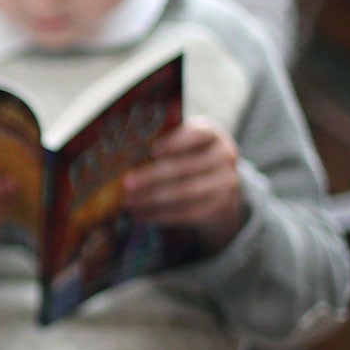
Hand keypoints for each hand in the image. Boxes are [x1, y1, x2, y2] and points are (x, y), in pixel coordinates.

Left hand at [123, 118, 245, 252]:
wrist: (220, 183)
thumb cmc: (188, 156)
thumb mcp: (183, 143)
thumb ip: (162, 145)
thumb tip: (123, 155)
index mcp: (211, 134)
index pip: (197, 134)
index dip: (175, 142)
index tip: (152, 150)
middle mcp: (224, 156)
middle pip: (186, 167)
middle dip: (153, 177)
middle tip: (126, 183)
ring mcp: (225, 183)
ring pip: (186, 192)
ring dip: (153, 199)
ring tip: (128, 202)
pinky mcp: (219, 207)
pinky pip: (187, 213)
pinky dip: (161, 215)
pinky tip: (140, 215)